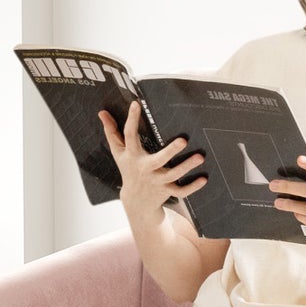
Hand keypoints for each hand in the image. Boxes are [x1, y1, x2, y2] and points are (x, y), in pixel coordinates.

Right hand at [98, 99, 206, 227]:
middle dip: (170, 151)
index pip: (129, 136)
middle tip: (183, 140)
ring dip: (186, 167)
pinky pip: (181, 191)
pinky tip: (204, 179)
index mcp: (132, 156)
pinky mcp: (167, 191)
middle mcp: (145, 169)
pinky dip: (192, 187)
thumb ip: (111, 132)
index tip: (136, 104)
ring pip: (172, 176)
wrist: (135, 201)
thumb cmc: (128, 169)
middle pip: (157, 161)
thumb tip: (101, 112)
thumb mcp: (118, 153)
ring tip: (200, 157)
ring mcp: (157, 181)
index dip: (131, 120)